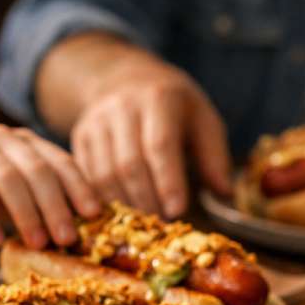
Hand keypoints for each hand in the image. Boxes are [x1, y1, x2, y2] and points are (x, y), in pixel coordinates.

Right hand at [0, 125, 100, 249]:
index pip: (60, 161)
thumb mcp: (21, 191)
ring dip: (26, 214)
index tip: (93, 215)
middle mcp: (4, 139)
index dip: (79, 187)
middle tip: (67, 239)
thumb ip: (47, 200)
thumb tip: (87, 229)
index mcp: (29, 142)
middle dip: (56, 206)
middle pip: (37, 171)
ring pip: (7, 179)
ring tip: (37, 244)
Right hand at [70, 64, 230, 218]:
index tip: (178, 211)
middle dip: (147, 200)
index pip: (161, 145)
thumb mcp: (203, 120)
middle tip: (163, 225)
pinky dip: (103, 200)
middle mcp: (122, 107)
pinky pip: (87, 176)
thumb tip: (224, 193)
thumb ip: (214, 156)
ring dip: (125, 205)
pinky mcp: (79, 136)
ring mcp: (96, 121)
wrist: (127, 80)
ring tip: (145, 223)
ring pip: (104, 173)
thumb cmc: (176, 108)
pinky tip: (120, 214)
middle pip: (129, 164)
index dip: (169, 181)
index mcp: (159, 99)